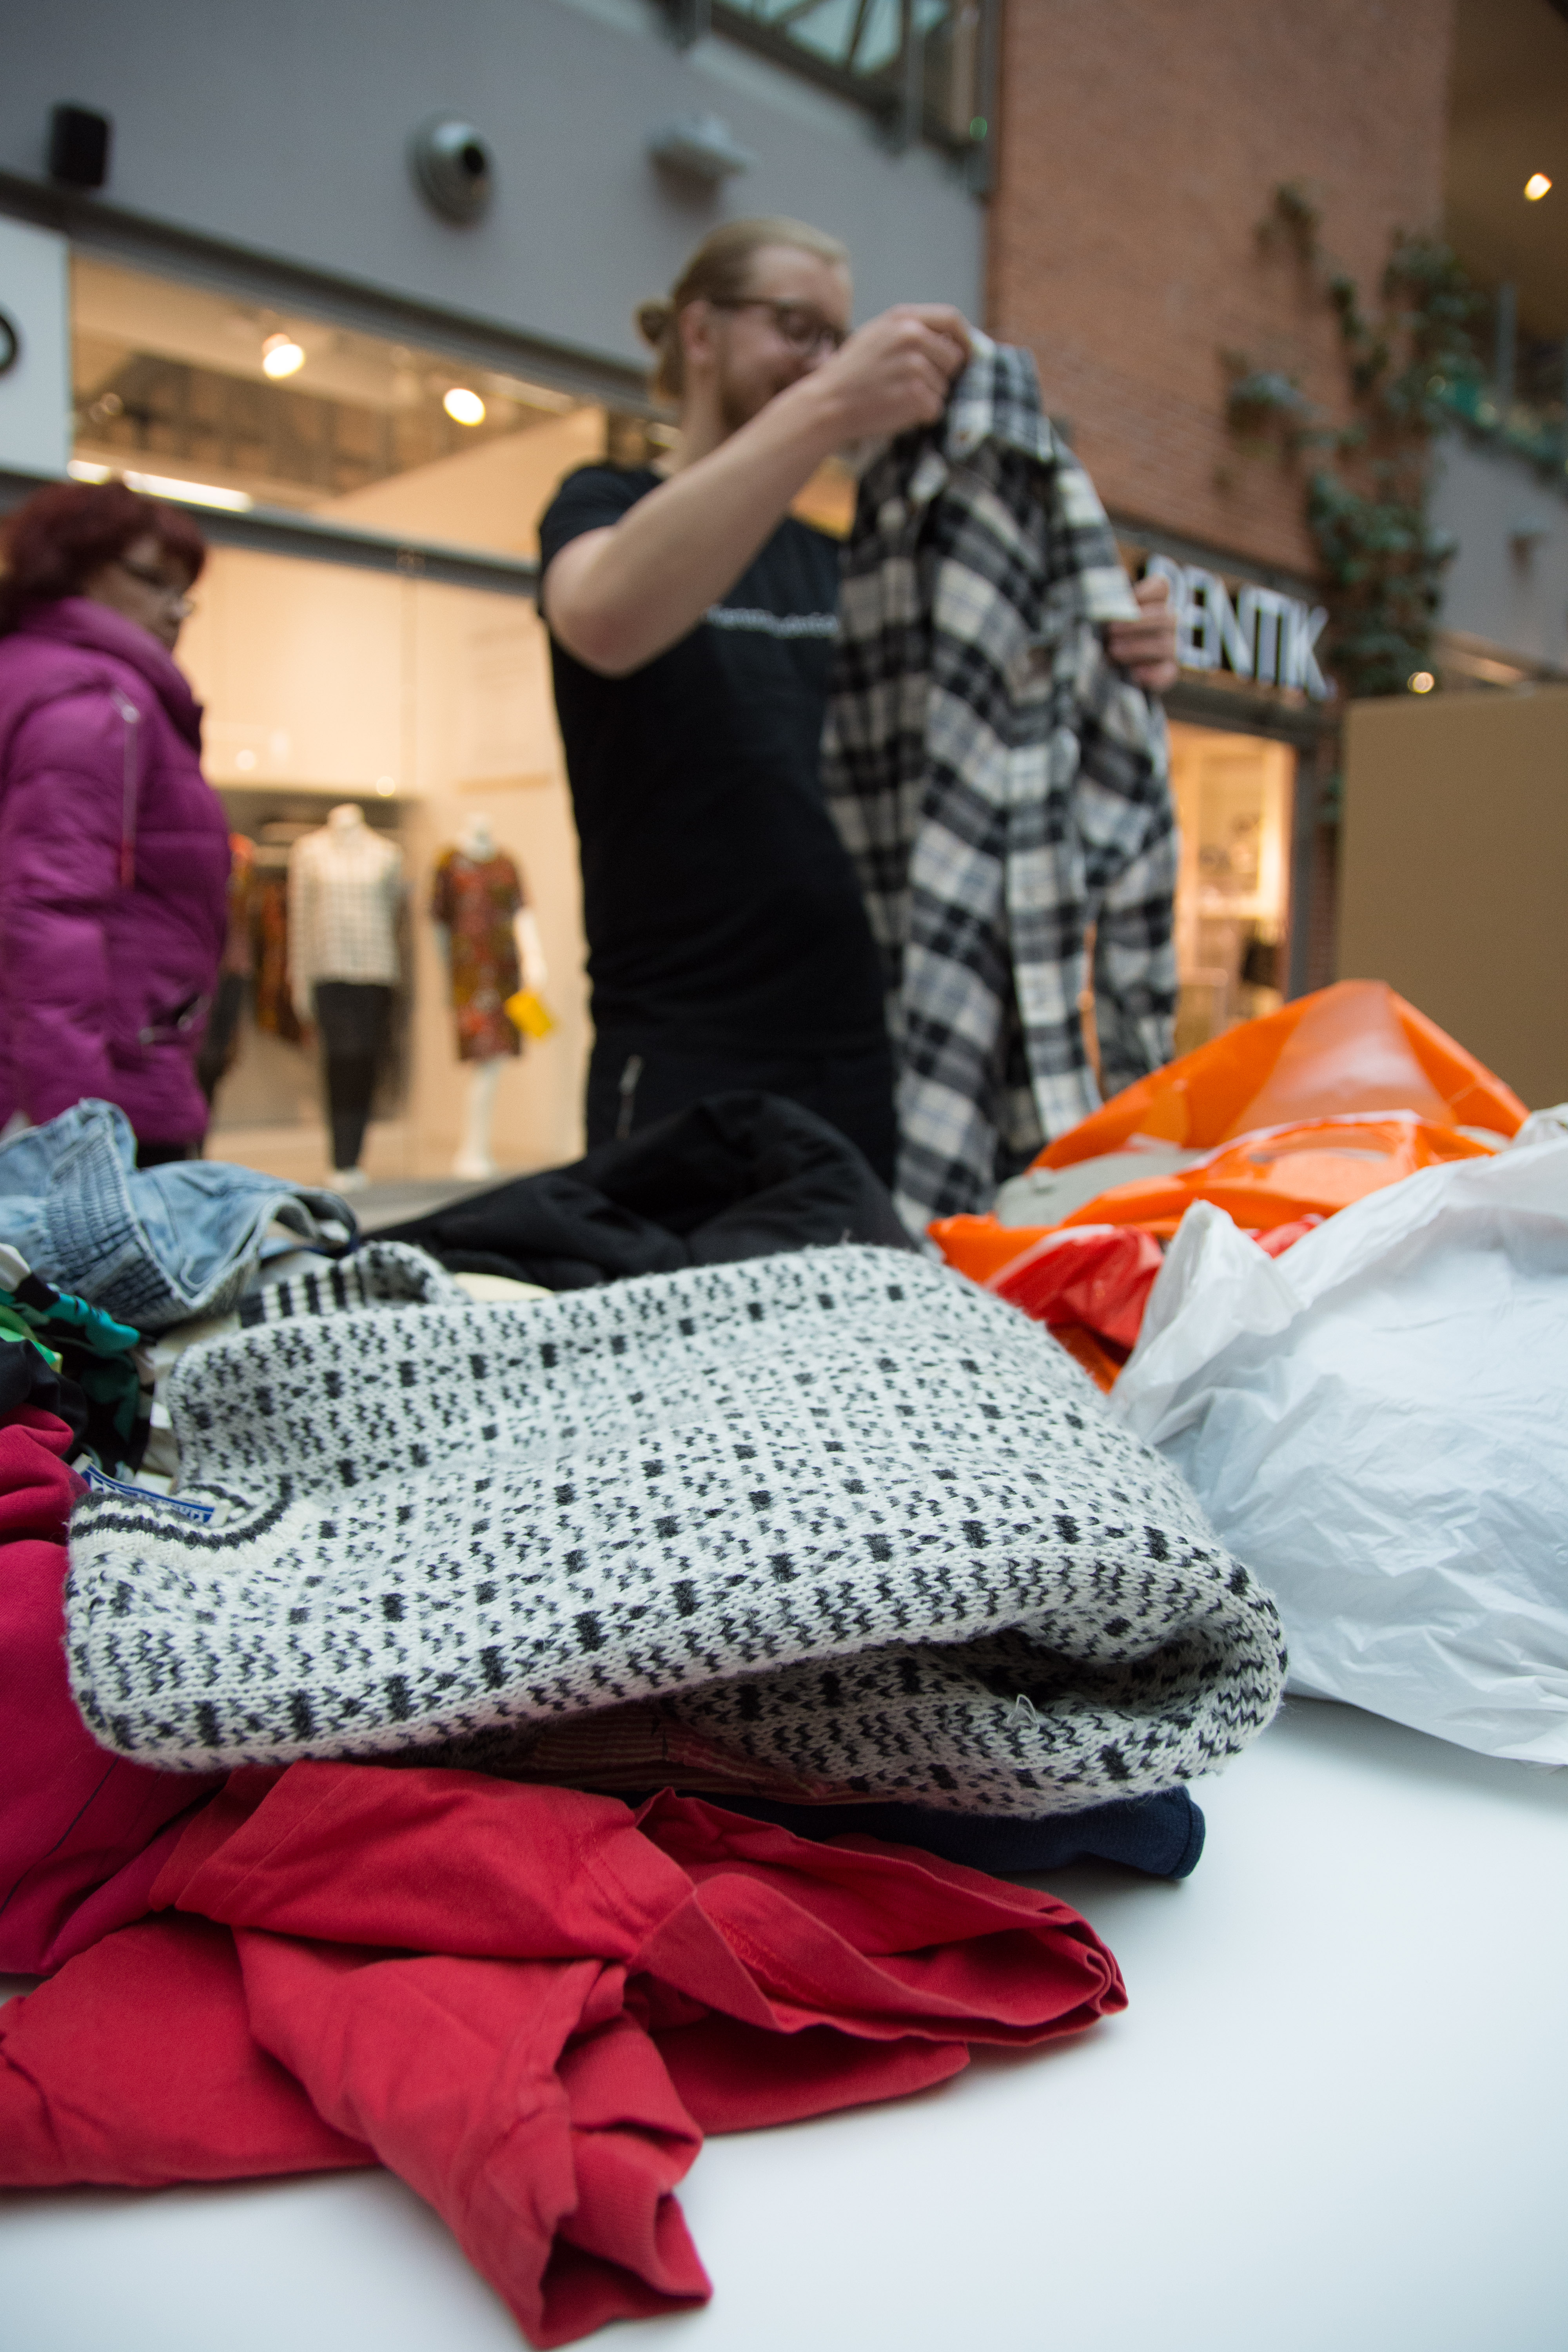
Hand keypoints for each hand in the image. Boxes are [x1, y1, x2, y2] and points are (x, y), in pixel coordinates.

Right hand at [808, 304, 971, 442]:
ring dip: (928, 397)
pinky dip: (921, 415)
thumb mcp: (877, 335)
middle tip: (914, 385)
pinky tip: (896, 410)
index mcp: (903, 317)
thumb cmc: (852, 372)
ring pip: (944, 387)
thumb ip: (910, 330)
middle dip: (942, 375)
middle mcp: (913, 336)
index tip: (965, 354)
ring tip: (896, 396)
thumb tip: (950, 339)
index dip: (964, 339)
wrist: (829, 403)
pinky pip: (935, 408)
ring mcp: (916, 366)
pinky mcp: (917, 395)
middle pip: (954, 358)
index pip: (952, 319)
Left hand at [1108, 571, 1180, 691]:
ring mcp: (1170, 646)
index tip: (1128, 600)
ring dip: (1138, 647)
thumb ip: (1106, 610)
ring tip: (1113, 651)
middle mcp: (1167, 622)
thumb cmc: (1104, 634)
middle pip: (1164, 616)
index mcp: (1154, 602)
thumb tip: (1096, 606)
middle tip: (1111, 630)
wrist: (1106, 667)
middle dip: (1137, 623)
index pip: (1161, 586)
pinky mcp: (1167, 670)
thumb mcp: (1103, 619)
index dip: (1147, 591)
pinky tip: (1134, 674)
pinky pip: (1167, 672)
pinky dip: (1153, 674)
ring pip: (1165, 644)